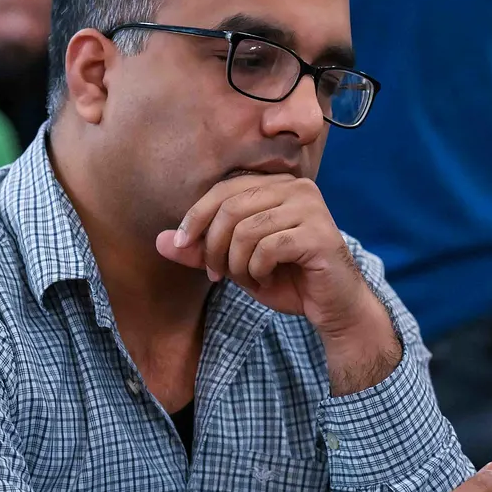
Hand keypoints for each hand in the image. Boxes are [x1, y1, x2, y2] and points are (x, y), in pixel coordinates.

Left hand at [157, 174, 398, 392]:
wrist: (333, 307)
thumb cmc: (288, 280)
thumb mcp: (236, 264)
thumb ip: (201, 250)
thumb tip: (159, 242)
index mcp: (276, 185)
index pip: (223, 189)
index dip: (196, 217)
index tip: (181, 246)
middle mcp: (296, 188)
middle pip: (231, 207)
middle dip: (213, 246)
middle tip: (216, 273)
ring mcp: (311, 208)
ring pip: (246, 230)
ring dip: (237, 264)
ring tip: (247, 279)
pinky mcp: (319, 234)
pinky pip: (268, 248)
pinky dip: (257, 271)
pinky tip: (265, 280)